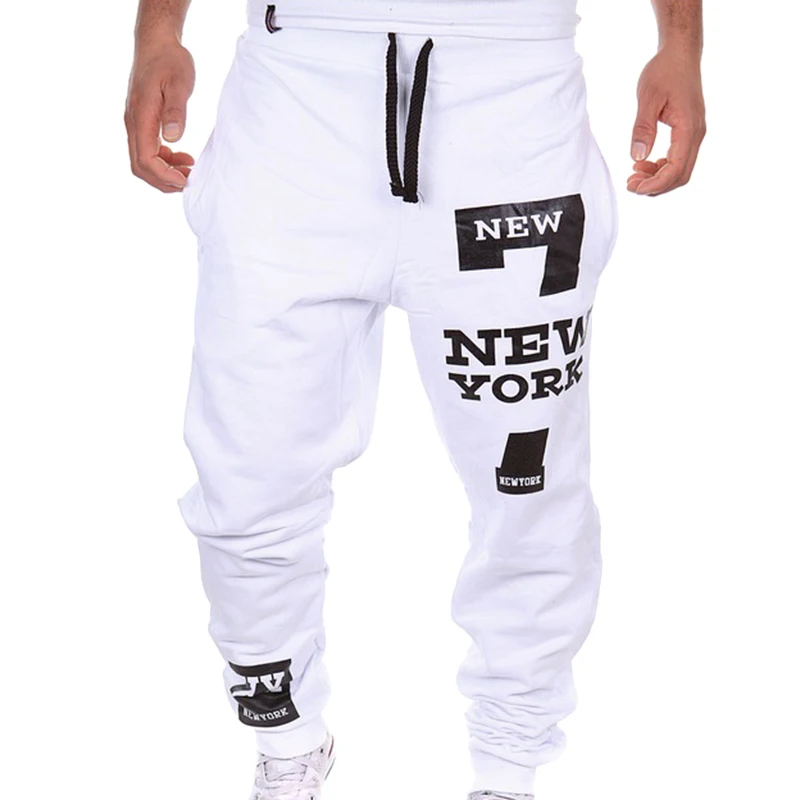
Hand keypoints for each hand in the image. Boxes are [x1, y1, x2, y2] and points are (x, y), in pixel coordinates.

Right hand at [125, 37, 195, 192]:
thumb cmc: (170, 61)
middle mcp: (133, 123)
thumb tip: (173, 137)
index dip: (164, 176)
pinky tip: (183, 157)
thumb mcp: (179, 83)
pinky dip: (164, 160)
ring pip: (143, 160)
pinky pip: (148, 150)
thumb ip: (176, 111)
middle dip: (163, 181)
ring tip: (189, 171)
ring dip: (165, 172)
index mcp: (140, 117)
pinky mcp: (142, 121)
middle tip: (188, 181)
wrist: (157, 43)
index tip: (185, 180)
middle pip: (140, 167)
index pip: (145, 159)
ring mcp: (136, 123)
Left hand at [627, 46, 705, 195]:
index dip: (655, 184)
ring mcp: (695, 134)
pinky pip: (678, 159)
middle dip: (655, 186)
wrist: (680, 53)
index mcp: (689, 128)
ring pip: (680, 170)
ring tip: (633, 174)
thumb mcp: (648, 97)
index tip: (634, 187)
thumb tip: (638, 157)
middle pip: (680, 176)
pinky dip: (661, 167)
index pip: (676, 169)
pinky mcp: (689, 132)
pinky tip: (643, 163)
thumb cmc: (665, 71)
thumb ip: (643, 128)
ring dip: (657, 178)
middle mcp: (696, 134)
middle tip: (630, 183)